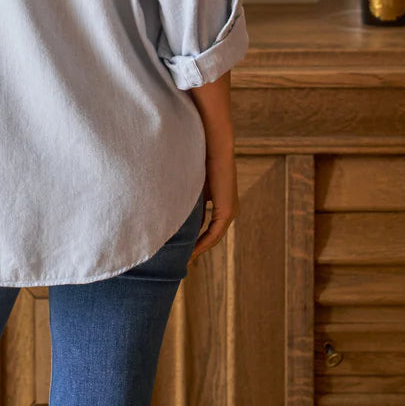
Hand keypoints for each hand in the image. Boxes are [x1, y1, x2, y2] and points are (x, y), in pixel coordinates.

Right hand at [187, 147, 238, 267]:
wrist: (214, 144)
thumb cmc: (200, 157)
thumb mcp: (192, 184)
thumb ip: (189, 200)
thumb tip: (174, 214)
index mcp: (221, 201)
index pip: (206, 226)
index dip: (194, 239)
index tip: (181, 249)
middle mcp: (229, 209)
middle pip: (210, 235)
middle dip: (196, 248)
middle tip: (182, 262)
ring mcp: (229, 210)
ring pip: (212, 237)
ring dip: (199, 248)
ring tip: (185, 260)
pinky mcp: (227, 210)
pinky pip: (214, 233)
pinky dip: (202, 243)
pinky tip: (191, 251)